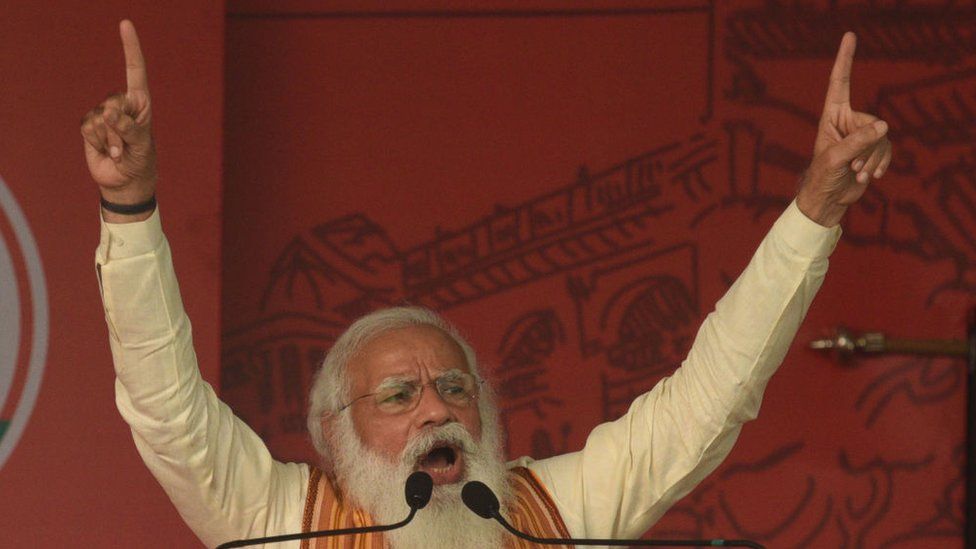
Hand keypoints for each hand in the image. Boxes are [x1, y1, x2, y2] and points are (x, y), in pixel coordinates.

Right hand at [80, 20, 155, 218]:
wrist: (125, 181)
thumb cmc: (141, 161)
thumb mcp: (141, 145)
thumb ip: (128, 128)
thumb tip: (108, 113)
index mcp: (141, 102)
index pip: (135, 70)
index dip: (130, 47)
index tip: (125, 24)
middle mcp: (121, 104)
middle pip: (113, 101)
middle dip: (119, 126)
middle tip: (127, 145)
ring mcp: (103, 114)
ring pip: (99, 117)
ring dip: (109, 139)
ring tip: (119, 150)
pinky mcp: (89, 126)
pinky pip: (87, 127)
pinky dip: (97, 141)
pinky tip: (106, 150)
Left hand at [796, 32, 891, 226]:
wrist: (828, 200)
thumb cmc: (822, 177)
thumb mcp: (836, 159)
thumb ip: (858, 141)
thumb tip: (884, 125)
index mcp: (831, 116)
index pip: (839, 83)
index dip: (845, 60)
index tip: (850, 35)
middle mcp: (847, 122)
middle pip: (872, 122)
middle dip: (867, 147)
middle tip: (853, 165)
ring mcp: (861, 135)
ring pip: (882, 137)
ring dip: (873, 158)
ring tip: (858, 173)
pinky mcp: (872, 149)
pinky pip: (887, 149)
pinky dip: (882, 163)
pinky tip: (871, 177)